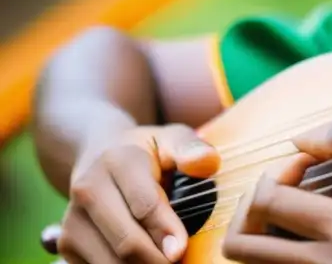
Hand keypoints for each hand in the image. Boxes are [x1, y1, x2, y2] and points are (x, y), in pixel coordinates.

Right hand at [58, 124, 219, 263]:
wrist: (99, 154)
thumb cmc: (148, 150)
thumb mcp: (172, 138)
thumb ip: (191, 148)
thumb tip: (207, 164)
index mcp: (118, 161)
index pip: (144, 205)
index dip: (165, 231)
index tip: (181, 250)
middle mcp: (88, 190)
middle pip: (126, 242)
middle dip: (157, 261)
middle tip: (179, 263)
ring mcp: (73, 219)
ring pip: (110, 263)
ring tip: (165, 261)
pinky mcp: (66, 243)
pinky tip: (144, 263)